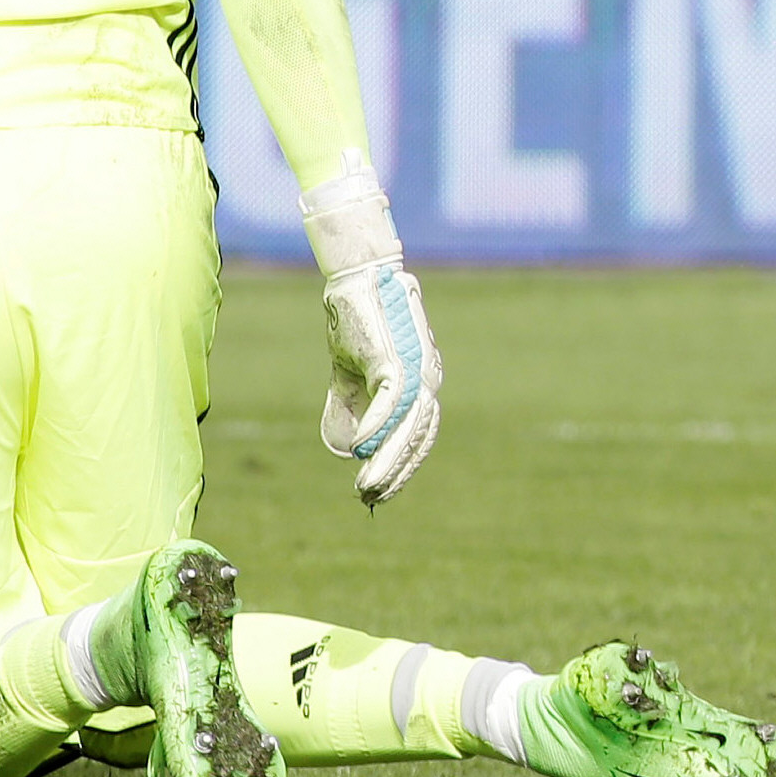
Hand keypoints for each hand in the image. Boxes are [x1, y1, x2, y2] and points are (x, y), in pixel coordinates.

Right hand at [301, 167, 442, 507]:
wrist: (355, 278)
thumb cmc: (355, 323)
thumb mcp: (350, 375)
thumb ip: (352, 408)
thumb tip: (348, 449)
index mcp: (421, 381)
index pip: (421, 433)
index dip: (402, 464)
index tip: (381, 490)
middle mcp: (427, 376)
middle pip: (420, 434)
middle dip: (396, 469)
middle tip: (370, 497)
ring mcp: (416, 364)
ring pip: (410, 423)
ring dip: (388, 456)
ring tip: (366, 484)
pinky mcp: (397, 354)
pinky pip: (393, 398)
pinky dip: (378, 425)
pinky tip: (361, 448)